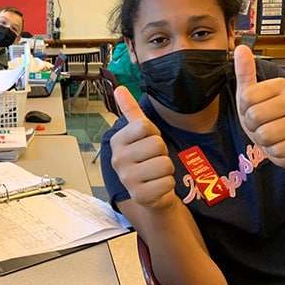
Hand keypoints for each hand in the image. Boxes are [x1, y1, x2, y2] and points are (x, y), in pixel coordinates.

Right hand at [110, 86, 175, 208]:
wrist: (150, 191)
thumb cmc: (146, 158)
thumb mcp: (140, 133)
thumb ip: (131, 110)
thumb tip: (119, 88)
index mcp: (117, 142)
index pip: (144, 126)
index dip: (153, 133)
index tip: (147, 142)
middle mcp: (118, 160)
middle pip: (157, 145)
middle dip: (162, 152)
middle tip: (153, 159)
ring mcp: (127, 179)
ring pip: (164, 164)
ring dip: (166, 169)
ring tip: (156, 172)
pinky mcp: (140, 196)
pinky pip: (167, 182)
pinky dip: (168, 184)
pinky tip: (158, 185)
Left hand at [234, 45, 284, 166]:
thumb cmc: (268, 117)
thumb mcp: (251, 95)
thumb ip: (245, 72)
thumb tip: (240, 47)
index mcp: (282, 85)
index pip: (247, 98)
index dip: (245, 110)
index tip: (254, 110)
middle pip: (254, 116)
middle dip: (253, 127)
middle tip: (263, 126)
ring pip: (265, 135)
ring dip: (263, 141)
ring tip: (272, 136)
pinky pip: (277, 151)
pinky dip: (274, 153)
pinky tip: (282, 146)